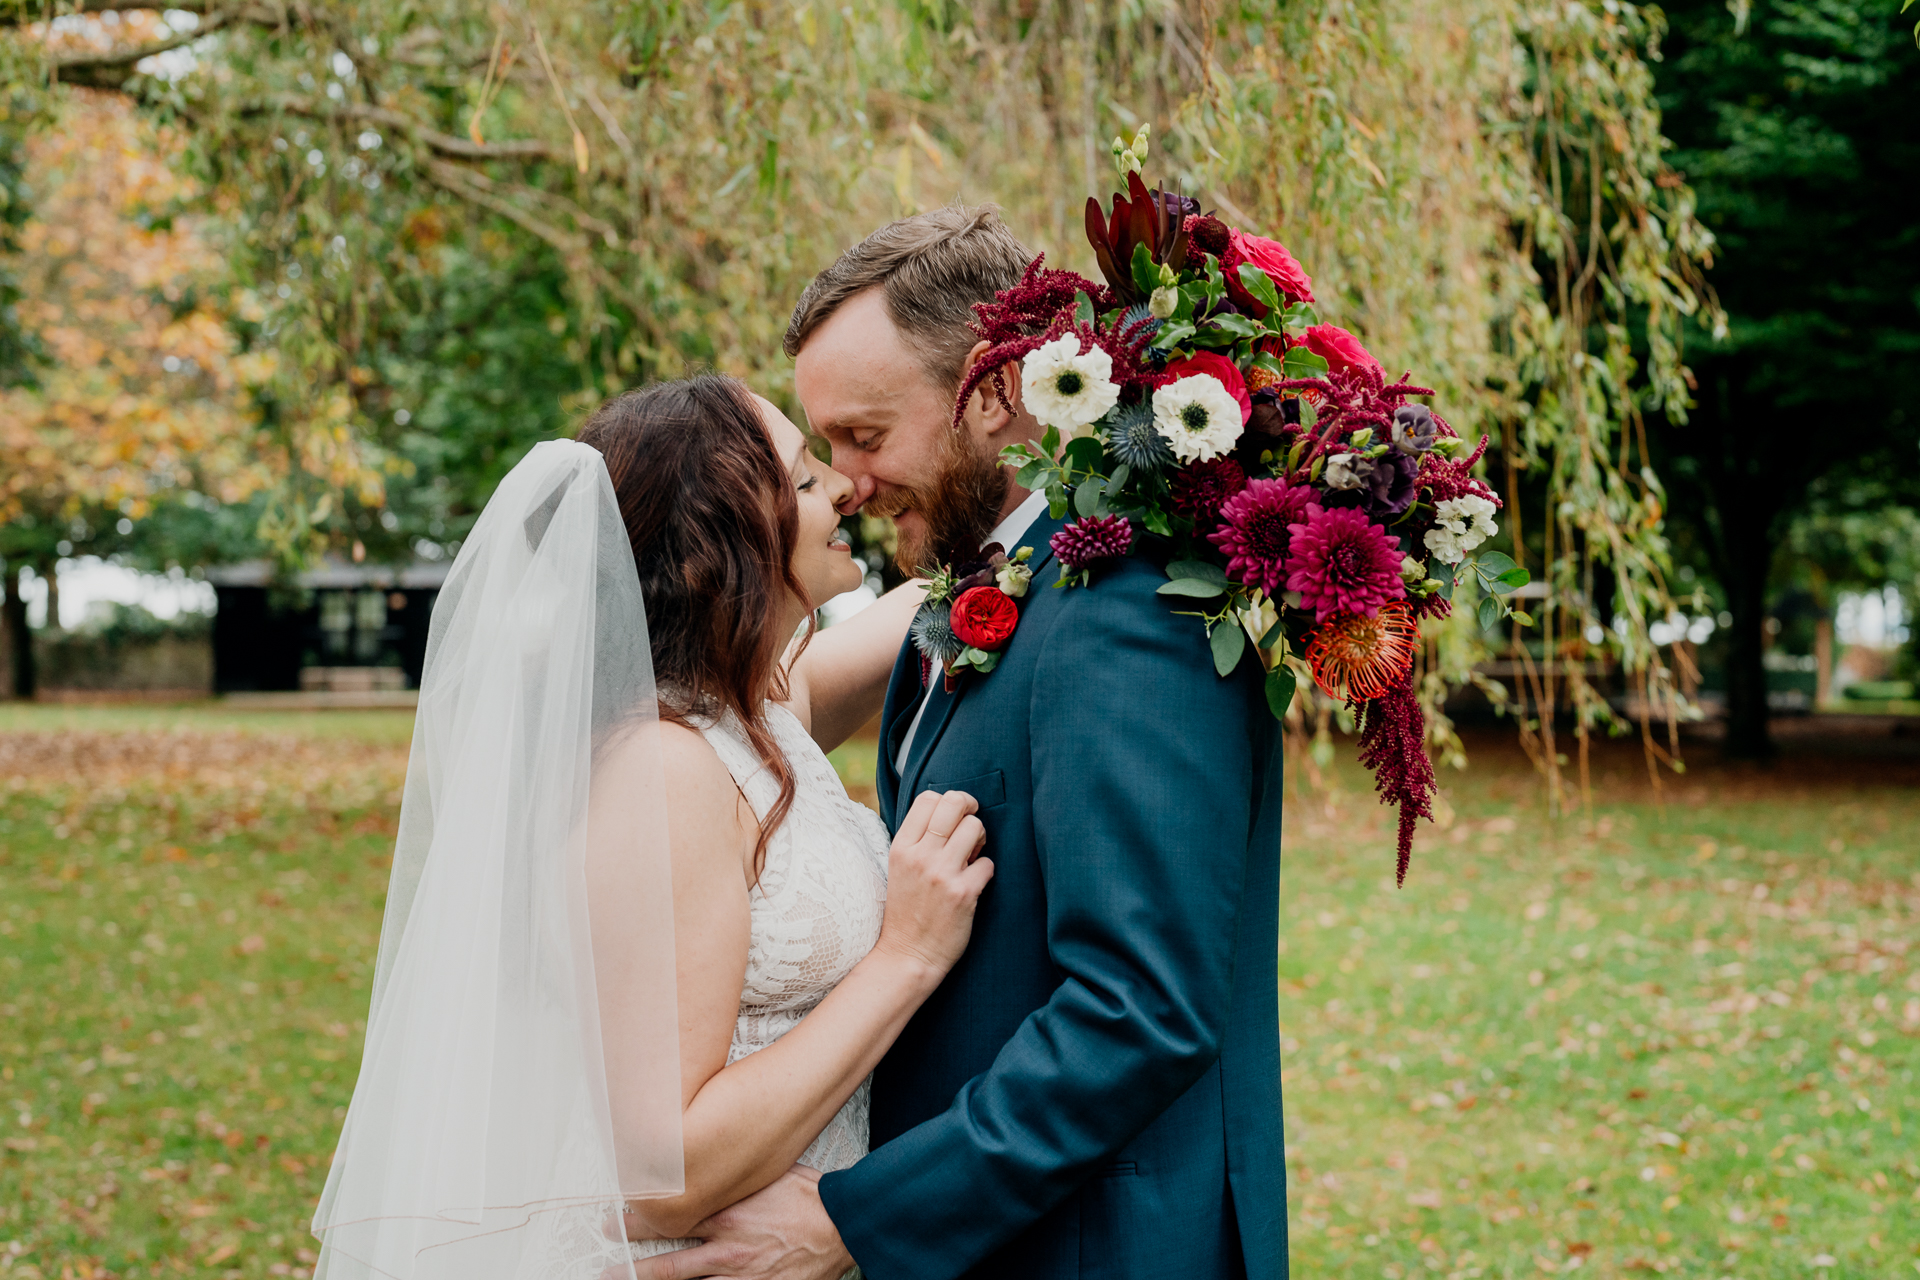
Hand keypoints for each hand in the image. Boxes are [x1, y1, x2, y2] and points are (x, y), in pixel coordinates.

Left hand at [610, 1165, 852, 1279]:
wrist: (842, 1225)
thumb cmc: (808, 1196)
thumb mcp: (765, 1174)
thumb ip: (733, 1177)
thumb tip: (707, 1163)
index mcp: (726, 1213)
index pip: (671, 1218)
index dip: (639, 1222)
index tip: (616, 1219)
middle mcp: (726, 1248)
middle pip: (669, 1264)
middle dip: (633, 1265)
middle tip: (607, 1265)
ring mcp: (740, 1275)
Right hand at [871, 788, 992, 977]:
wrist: (907, 955)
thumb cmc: (907, 910)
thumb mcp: (900, 868)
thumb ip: (919, 840)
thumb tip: (951, 812)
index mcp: (902, 847)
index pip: (928, 798)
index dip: (949, 801)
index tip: (956, 816)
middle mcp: (920, 856)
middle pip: (954, 803)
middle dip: (969, 809)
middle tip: (971, 828)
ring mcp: (941, 874)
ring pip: (975, 827)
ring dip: (980, 840)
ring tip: (971, 857)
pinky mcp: (963, 893)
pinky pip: (988, 863)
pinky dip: (985, 871)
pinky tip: (974, 883)